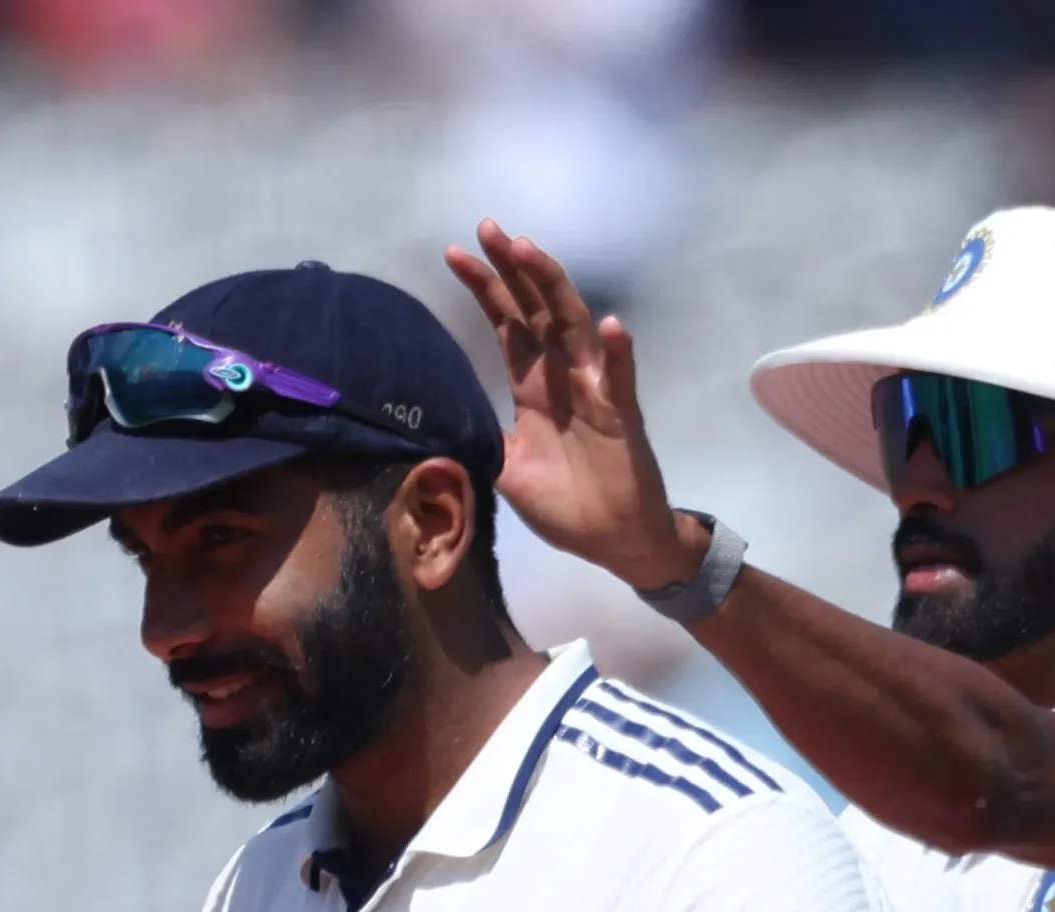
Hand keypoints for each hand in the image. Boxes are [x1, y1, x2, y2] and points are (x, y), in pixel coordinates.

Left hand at [443, 222, 704, 593]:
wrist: (613, 542)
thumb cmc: (565, 504)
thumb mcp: (505, 470)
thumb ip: (477, 439)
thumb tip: (432, 424)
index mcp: (532, 387)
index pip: (506, 325)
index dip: (484, 289)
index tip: (453, 252)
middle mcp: (562, 377)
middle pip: (537, 309)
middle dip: (513, 268)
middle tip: (487, 226)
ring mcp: (595, 391)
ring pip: (573, 327)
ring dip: (553, 287)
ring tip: (529, 250)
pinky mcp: (621, 416)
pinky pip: (621, 379)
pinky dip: (617, 353)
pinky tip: (608, 326)